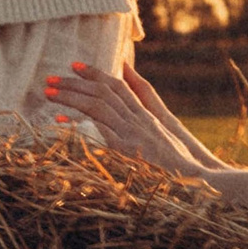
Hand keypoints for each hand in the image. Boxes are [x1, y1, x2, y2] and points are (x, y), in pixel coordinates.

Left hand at [44, 62, 216, 173]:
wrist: (199, 183)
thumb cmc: (181, 170)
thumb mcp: (165, 144)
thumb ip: (147, 130)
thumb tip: (128, 120)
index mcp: (147, 117)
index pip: (119, 85)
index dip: (96, 72)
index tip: (74, 65)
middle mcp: (140, 120)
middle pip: (105, 90)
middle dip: (75, 82)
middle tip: (50, 77)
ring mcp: (134, 132)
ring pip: (99, 104)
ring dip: (70, 95)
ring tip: (47, 91)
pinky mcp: (129, 148)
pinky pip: (99, 129)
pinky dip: (77, 121)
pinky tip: (58, 120)